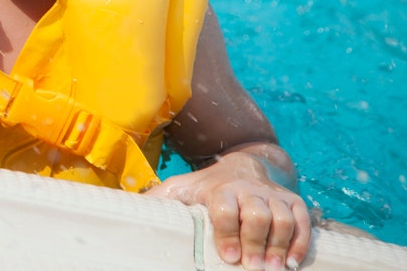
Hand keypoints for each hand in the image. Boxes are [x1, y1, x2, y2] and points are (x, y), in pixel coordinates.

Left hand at [147, 146, 309, 269]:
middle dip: (255, 243)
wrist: (243, 166)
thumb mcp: (180, 189)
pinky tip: (292, 262)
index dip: (227, 231)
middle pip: (257, 214)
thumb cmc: (206, 186)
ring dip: (279, 245)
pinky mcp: (293, 202)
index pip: (224, 208)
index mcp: (219, 189)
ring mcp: (273, 196)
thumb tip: (122, 208)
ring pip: (282, 218)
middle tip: (252, 269)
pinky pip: (303, 222)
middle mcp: (248, 190)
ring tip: (273, 269)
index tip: (228, 256)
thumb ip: (158, 201)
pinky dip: (301, 242)